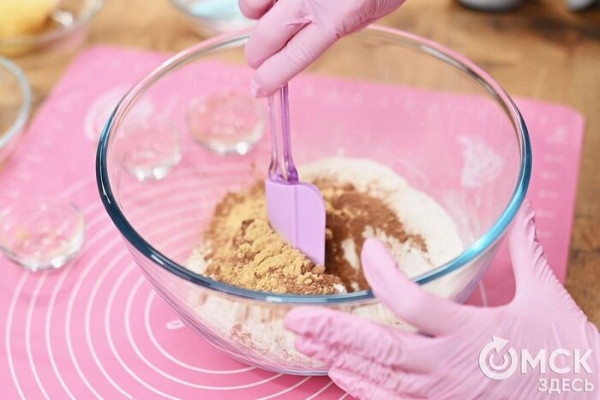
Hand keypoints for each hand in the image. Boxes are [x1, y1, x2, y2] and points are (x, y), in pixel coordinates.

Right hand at [239, 0, 405, 96]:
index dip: (272, 78)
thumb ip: (336, 28)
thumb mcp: (371, 14)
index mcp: (334, 19)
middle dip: (257, 55)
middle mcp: (307, 0)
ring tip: (270, 12)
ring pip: (250, 6)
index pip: (293, 58)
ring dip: (256, 15)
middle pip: (265, 38)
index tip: (259, 88)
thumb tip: (307, 37)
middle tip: (259, 57)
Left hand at [285, 202, 599, 398]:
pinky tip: (337, 373)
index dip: (384, 276)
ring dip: (337, 357)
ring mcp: (441, 397)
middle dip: (334, 332)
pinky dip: (362, 389)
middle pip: (381, 349)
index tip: (368, 250)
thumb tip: (522, 213)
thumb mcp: (546, 301)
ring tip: (303, 339)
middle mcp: (448, 369)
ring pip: (378, 378)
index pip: (413, 303)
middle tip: (295, 318)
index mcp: (472, 334)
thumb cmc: (565, 356)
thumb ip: (527, 254)